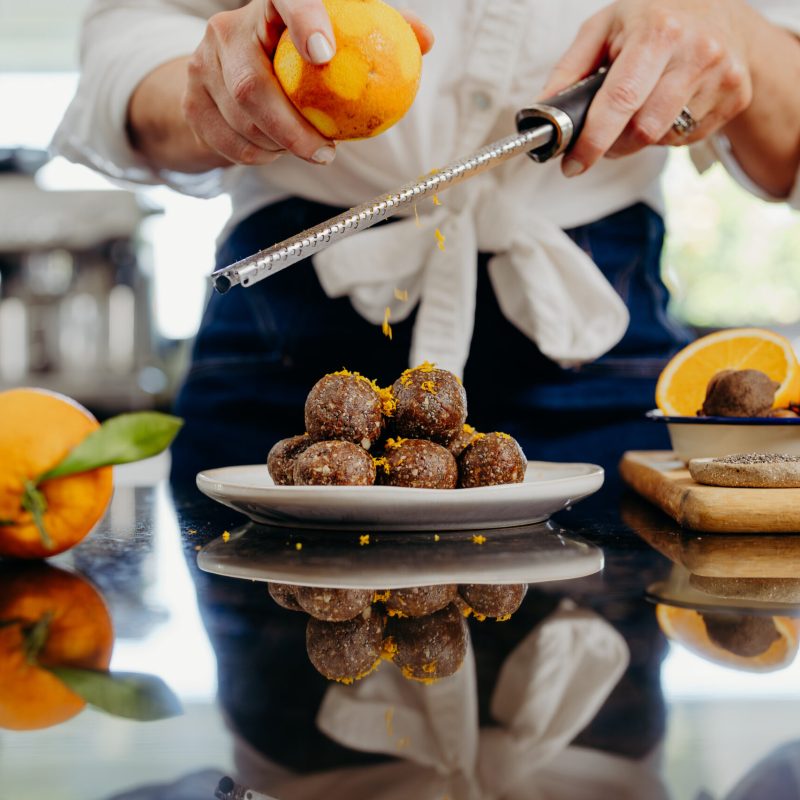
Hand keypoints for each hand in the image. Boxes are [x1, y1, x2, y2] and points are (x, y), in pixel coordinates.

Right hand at [182, 0, 432, 167]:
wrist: (224, 75)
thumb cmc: (294, 56)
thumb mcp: (334, 39)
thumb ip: (378, 35)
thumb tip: (425, 41)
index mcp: (268, 7)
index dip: (304, 20)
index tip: (326, 54)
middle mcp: (227, 28)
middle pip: (251, 84)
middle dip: (291, 129)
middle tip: (326, 153)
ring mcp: (200, 64)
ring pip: (239, 119)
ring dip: (278, 146)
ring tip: (306, 149)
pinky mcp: (191, 100)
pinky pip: (227, 142)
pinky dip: (257, 155)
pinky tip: (276, 153)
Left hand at [541, 0, 753, 176]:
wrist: (723, 11)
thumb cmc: (654, 17)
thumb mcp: (605, 27)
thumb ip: (569, 69)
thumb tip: (541, 111)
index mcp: (658, 31)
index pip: (620, 100)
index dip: (593, 141)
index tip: (573, 165)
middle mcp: (696, 52)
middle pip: (642, 130)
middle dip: (612, 144)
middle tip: (600, 139)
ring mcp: (721, 76)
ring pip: (663, 138)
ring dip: (638, 139)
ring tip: (636, 111)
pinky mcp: (736, 96)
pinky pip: (686, 138)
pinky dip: (666, 133)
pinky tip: (667, 106)